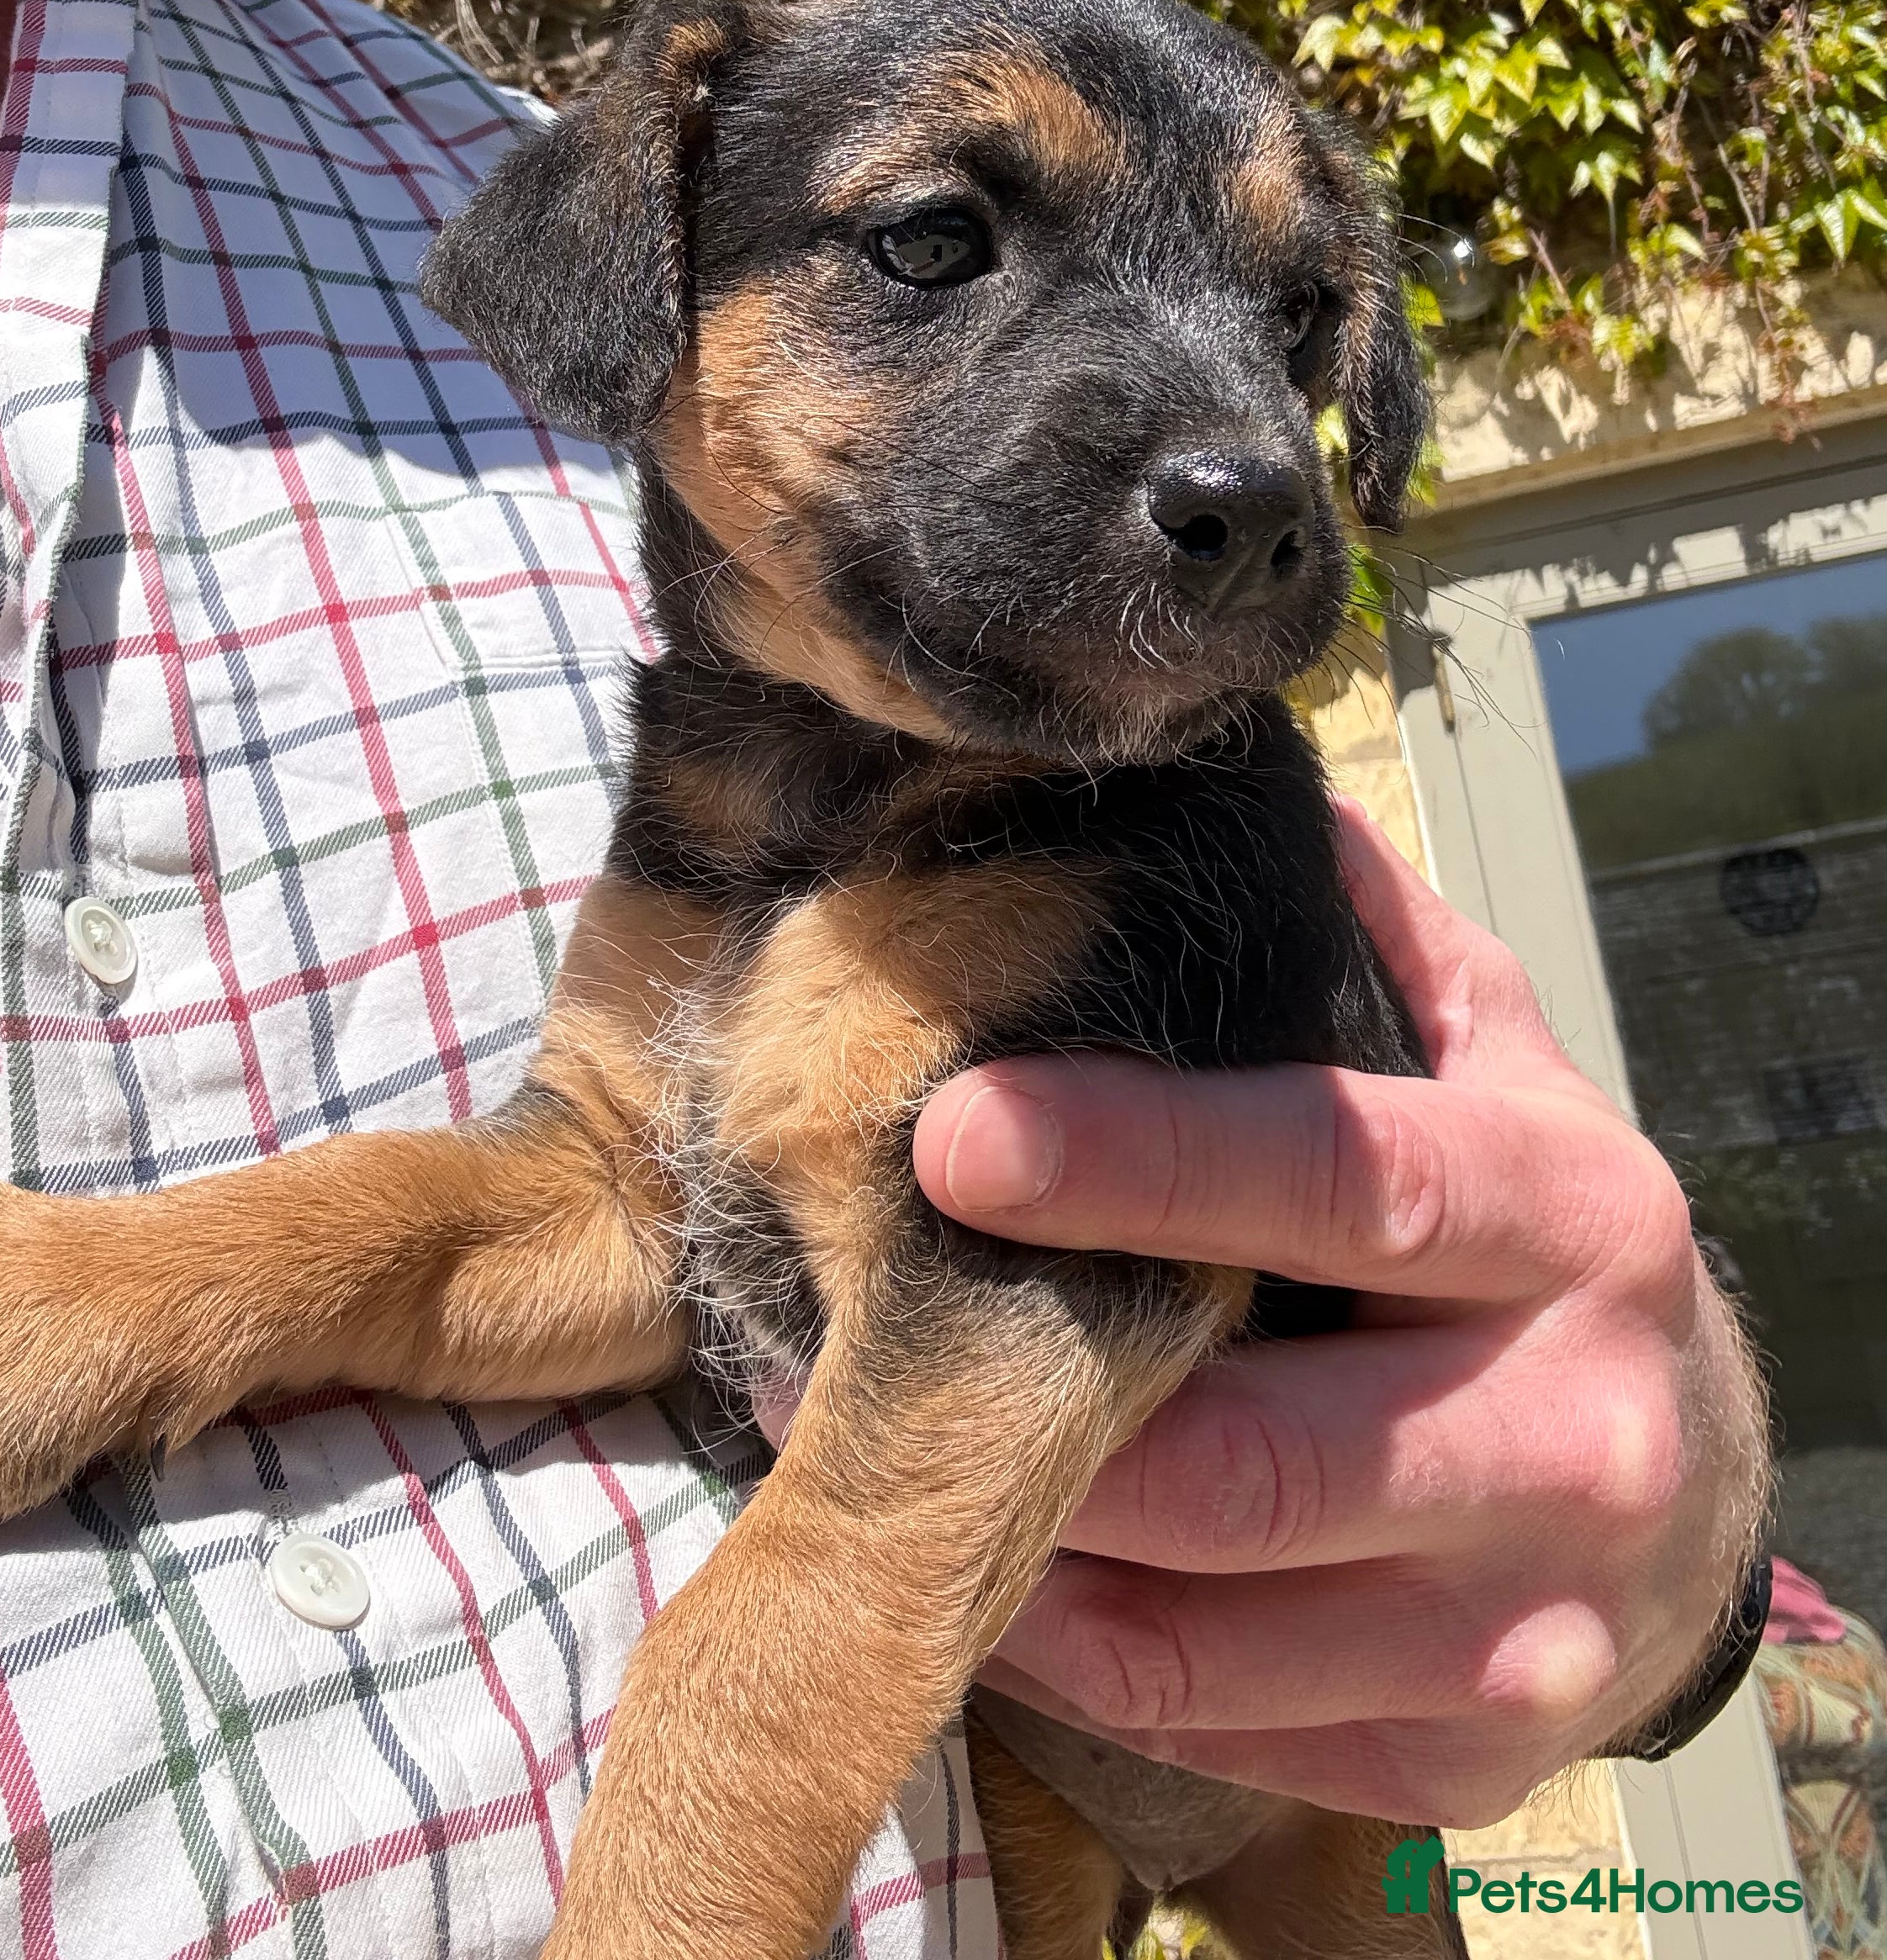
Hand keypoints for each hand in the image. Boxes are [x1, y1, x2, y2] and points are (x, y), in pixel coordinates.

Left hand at [905, 802, 1769, 1826]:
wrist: (1689, 1482)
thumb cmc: (1531, 1239)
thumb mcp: (1494, 1063)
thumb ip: (1370, 941)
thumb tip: (1228, 799)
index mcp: (1566, 1213)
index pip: (1340, 1174)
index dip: (1139, 1158)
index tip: (954, 1134)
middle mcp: (1577, 1424)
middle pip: (1264, 1452)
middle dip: (1042, 1404)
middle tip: (855, 1335)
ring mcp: (1534, 1613)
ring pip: (1218, 1618)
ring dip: (1020, 1546)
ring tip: (870, 1451)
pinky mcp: (1477, 1744)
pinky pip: (1219, 1725)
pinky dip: (1077, 1658)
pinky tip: (987, 1572)